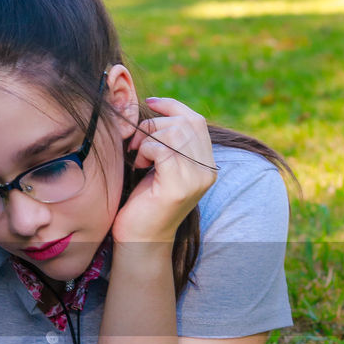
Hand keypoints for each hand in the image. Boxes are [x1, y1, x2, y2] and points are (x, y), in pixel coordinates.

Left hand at [114, 96, 217, 244]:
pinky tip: (140, 164)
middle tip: (135, 143)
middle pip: (185, 122)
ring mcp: (196, 179)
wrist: (139, 239)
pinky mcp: (178, 187)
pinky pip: (162, 148)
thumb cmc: (143, 201)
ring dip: (148, 137)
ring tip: (138, 156)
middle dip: (153, 124)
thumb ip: (167, 141)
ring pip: (174, 132)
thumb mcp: (160, 165)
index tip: (149, 104)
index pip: (196, 120)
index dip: (172, 106)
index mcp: (206, 165)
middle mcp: (207, 171)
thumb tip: (155, 108)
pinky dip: (145, 149)